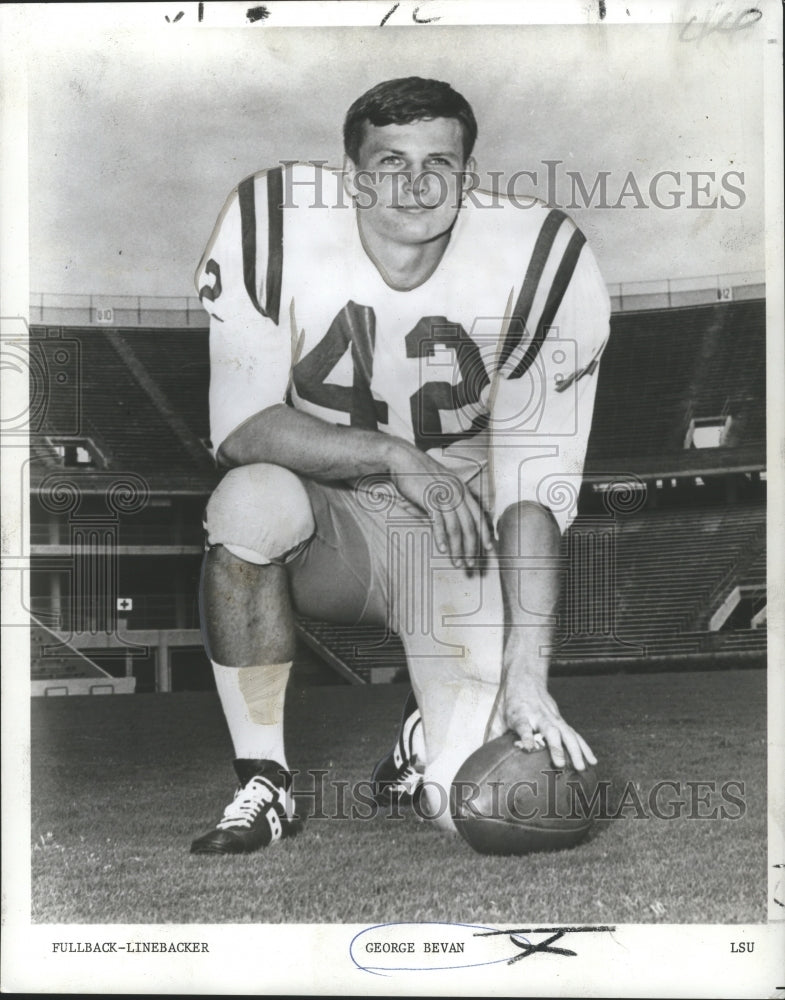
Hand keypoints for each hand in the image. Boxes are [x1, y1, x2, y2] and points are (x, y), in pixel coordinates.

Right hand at [388, 441, 492, 569]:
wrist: (402, 458)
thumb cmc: (418, 473)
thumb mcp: (439, 486)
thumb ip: (447, 503)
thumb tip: (449, 523)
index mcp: (461, 489)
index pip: (478, 515)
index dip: (484, 533)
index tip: (489, 549)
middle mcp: (456, 492)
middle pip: (470, 525)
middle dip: (472, 548)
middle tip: (472, 564)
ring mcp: (444, 495)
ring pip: (456, 527)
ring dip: (458, 548)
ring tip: (458, 563)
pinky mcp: (430, 498)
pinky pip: (439, 522)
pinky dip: (441, 537)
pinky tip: (442, 549)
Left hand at [502, 675, 596, 771]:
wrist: (526, 679)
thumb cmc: (510, 702)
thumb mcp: (498, 715)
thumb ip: (494, 736)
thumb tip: (486, 757)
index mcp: (520, 714)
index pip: (522, 725)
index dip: (524, 737)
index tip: (526, 748)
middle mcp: (539, 715)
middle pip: (549, 730)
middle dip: (556, 747)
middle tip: (560, 765)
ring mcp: (553, 717)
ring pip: (567, 733)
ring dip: (576, 751)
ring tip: (582, 768)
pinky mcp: (561, 720)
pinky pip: (575, 734)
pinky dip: (585, 747)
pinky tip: (592, 761)